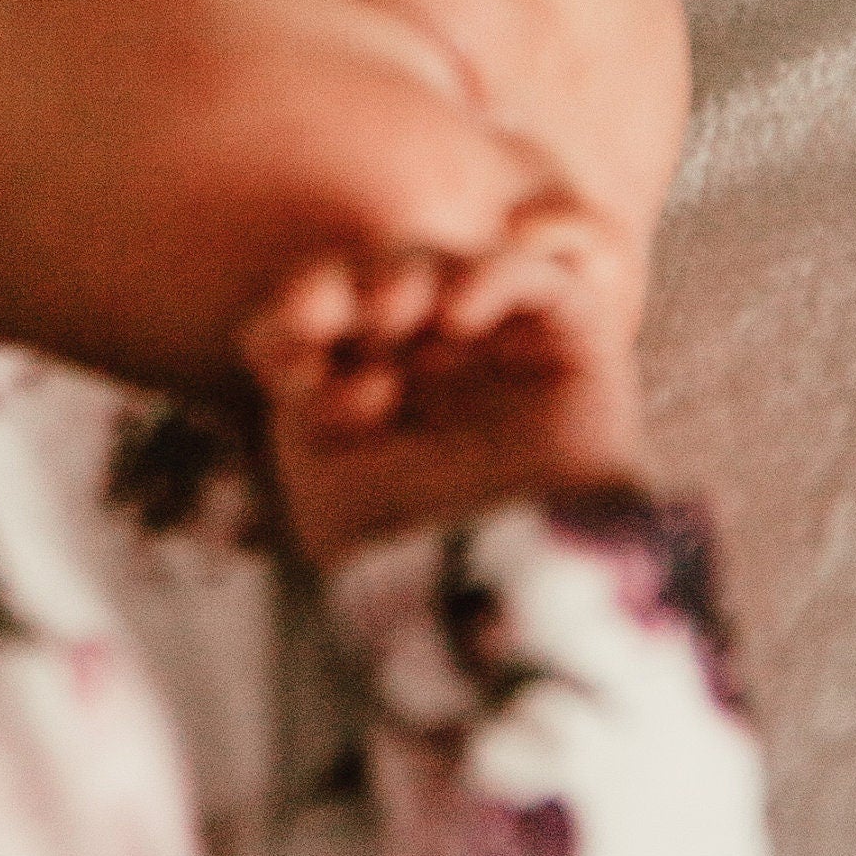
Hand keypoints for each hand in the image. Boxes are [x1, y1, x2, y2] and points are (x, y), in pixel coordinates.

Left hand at [238, 207, 644, 570]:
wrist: (519, 586)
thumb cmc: (417, 547)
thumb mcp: (325, 479)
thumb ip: (303, 400)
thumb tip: (312, 343)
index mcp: (362, 387)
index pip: (306, 322)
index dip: (286, 326)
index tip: (291, 368)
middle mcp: (425, 360)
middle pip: (363, 279)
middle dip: (331, 285)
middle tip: (322, 315)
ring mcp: (494, 345)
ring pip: (437, 268)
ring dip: (401, 278)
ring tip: (395, 313)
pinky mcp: (569, 338)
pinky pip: (532, 277)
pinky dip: (490, 278)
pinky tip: (459, 315)